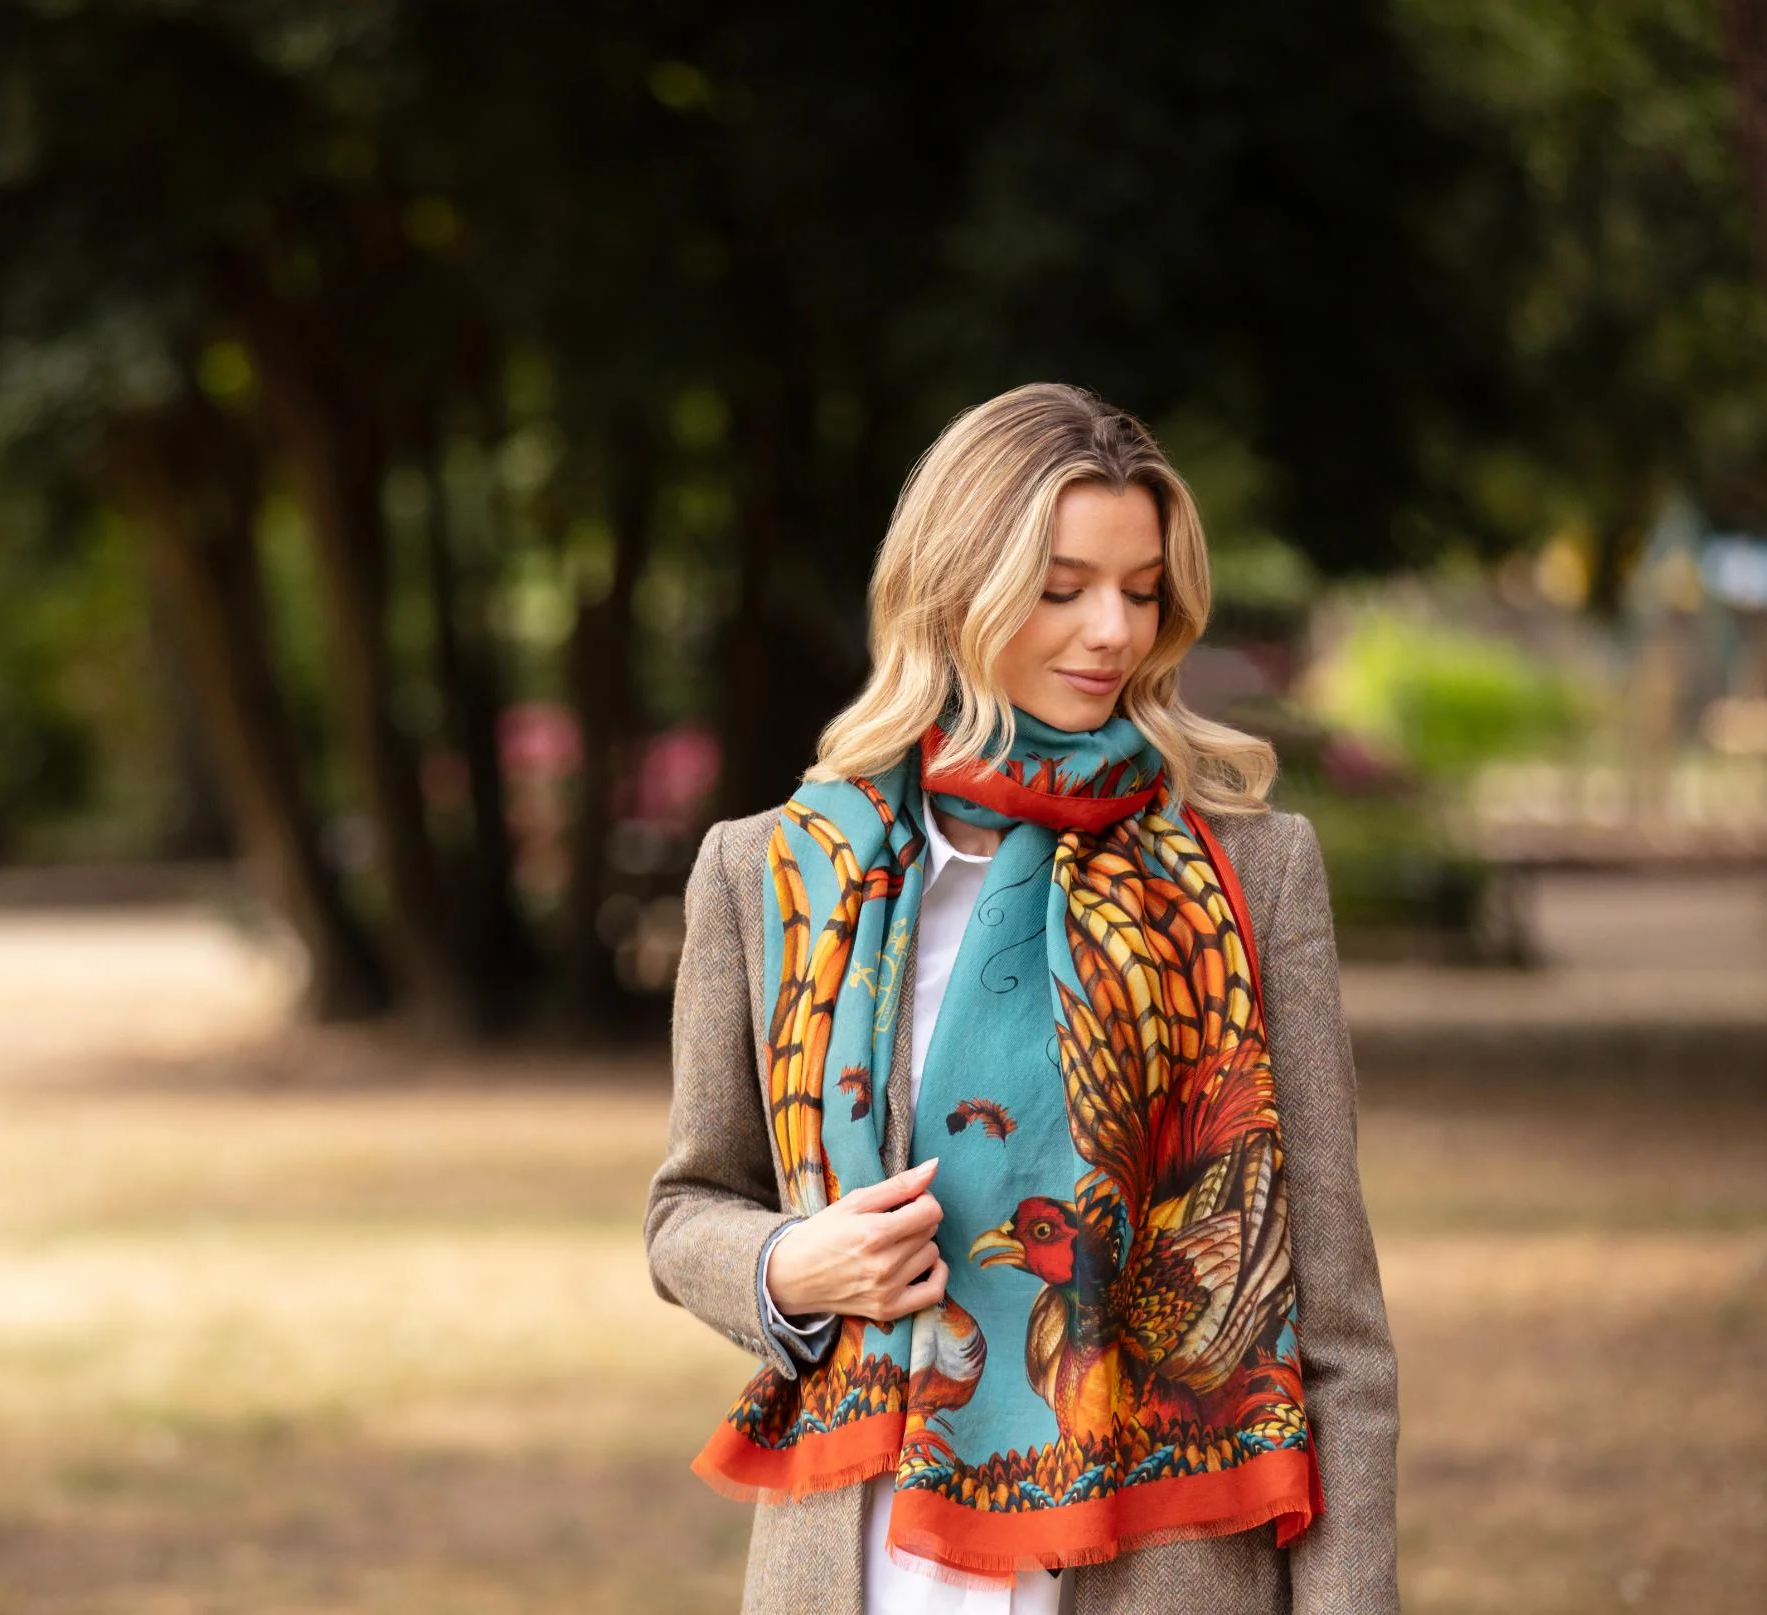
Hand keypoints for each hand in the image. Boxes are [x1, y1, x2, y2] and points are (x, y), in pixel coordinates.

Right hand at [765, 1158, 947, 1324]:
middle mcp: (884, 1264)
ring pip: (932, 1256)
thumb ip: (897, 1185)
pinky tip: (923, 1264)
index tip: (908, 1201)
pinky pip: (933, 1293)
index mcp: (874, 1233)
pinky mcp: (889, 1309)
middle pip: (930, 1231)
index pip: (930, 1211)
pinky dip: (936, 1275)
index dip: (923, 1200)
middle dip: (918, 1220)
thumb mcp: (854, 1201)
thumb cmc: (821, 1234)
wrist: (792, 1276)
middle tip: (896, 1220)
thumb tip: (934, 1166)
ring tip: (898, 1243)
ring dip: (921, 1245)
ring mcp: (887, 1290)